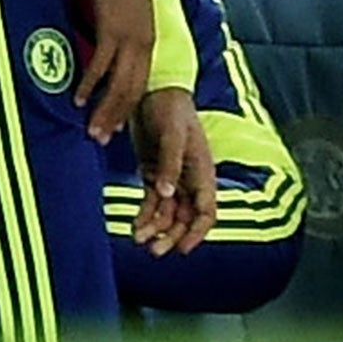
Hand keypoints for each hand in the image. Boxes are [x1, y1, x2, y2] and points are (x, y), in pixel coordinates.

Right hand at [76, 0, 152, 144]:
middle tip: (100, 139)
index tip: (116, 127)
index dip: (128, 107)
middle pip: (132, 91)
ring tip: (91, 130)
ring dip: (105, 110)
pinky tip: (79, 100)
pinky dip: (90, 85)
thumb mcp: (127, 12)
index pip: (140, 83)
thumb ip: (119, 32)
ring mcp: (130, 39)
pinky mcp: (113, 30)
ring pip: (120, 85)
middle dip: (116, 117)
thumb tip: (105, 48)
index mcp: (148, 40)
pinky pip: (101, 66)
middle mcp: (143, 44)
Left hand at [130, 87, 217, 256]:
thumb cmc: (171, 108)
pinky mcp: (154, 174)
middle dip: (172, 236)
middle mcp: (189, 179)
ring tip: (138, 239)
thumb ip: (171, 164)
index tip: (183, 248)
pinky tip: (135, 228)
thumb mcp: (173, 135)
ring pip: (168, 214)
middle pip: (185, 218)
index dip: (197, 232)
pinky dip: (145, 216)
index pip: (207, 210)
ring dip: (156, 229)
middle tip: (154, 251)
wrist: (153, 90)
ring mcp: (171, 178)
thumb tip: (167, 194)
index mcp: (202, 170)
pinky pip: (152, 203)